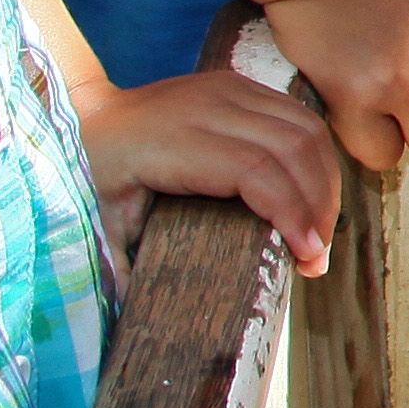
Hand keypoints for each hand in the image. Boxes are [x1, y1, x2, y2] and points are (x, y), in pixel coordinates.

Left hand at [76, 64, 339, 269]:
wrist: (83, 118)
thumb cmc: (89, 180)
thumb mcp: (98, 230)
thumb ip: (123, 272)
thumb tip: (151, 320)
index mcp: (170, 140)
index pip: (255, 170)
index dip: (292, 213)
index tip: (307, 259)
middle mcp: (204, 105)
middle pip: (292, 147)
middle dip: (318, 205)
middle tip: (316, 258)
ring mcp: (226, 88)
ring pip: (305, 129)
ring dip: (325, 182)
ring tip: (318, 232)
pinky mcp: (240, 86)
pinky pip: (298, 117)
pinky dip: (317, 158)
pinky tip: (312, 196)